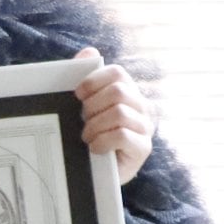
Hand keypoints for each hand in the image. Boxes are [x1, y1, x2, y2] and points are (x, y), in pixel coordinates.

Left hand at [73, 47, 153, 182]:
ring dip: (95, 126)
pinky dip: (102, 141)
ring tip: (87, 137)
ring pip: (120, 113)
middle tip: (83, 121)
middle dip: (92, 106)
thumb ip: (85, 80)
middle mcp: (142, 107)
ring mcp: (145, 128)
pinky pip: (123, 135)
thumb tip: (89, 52)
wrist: (93, 171)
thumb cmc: (89, 134)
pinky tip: (95, 148)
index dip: (94, 81)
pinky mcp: (143, 149)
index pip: (117, 73)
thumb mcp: (83, 107)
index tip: (78, 95)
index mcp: (128, 92)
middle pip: (118, 91)